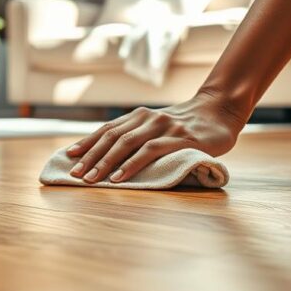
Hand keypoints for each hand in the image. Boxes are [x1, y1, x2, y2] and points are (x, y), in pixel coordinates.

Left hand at [66, 92, 247, 183]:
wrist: (221, 111)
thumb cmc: (187, 125)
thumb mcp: (159, 127)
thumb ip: (139, 136)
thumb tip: (111, 155)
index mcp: (140, 116)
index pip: (107, 130)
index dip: (87, 142)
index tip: (69, 156)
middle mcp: (148, 118)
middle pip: (111, 137)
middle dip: (90, 156)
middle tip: (75, 174)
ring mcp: (163, 127)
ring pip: (126, 144)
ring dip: (106, 162)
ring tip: (91, 179)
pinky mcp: (179, 138)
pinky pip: (149, 151)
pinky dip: (131, 164)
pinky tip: (119, 177)